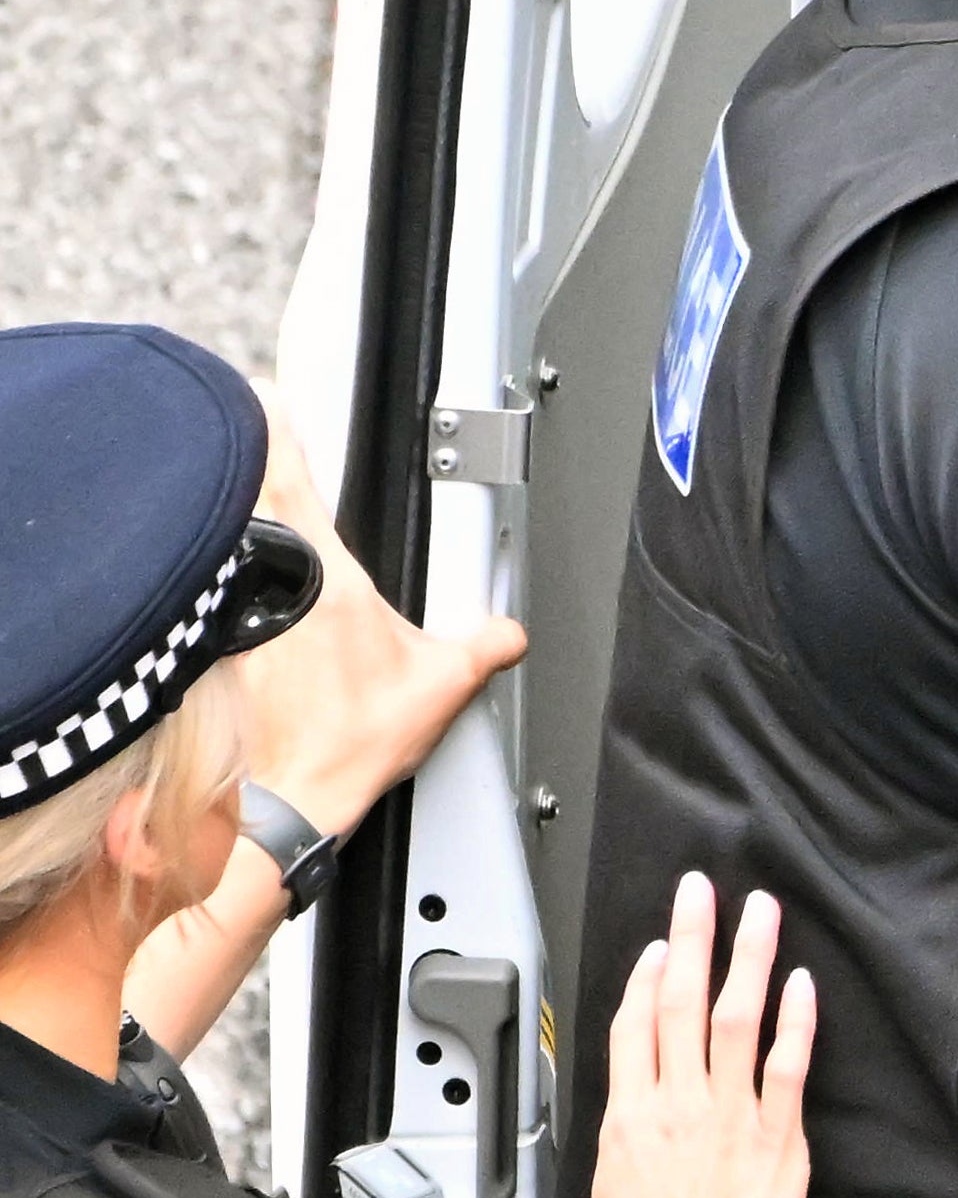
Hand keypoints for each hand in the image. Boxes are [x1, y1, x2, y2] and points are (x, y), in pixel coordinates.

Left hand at [225, 407, 526, 835]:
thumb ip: (483, 646)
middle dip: (249, 470)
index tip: (267, 397)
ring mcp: (232, 616)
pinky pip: (211, 596)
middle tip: (250, 438)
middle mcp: (270, 590)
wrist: (285, 801)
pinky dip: (215, 585)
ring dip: (228, 526)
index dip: (278, 430)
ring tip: (234, 505)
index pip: (292, 481)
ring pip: (223, 548)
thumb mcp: (440, 686)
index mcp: (327, 581)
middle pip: (246, 504)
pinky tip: (228, 597)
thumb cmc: (349, 746)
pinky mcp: (211, 648)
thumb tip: (507, 632)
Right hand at [585, 876, 817, 1197]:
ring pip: (737, 1016)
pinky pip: (787, 1063)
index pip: (634, 1026)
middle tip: (699, 892)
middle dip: (691, 939)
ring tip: (758, 911)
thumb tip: (633, 1109)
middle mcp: (679, 1103)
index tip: (659, 944)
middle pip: (682, 1001)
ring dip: (748, 956)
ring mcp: (730, 1113)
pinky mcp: (777, 1134)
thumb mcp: (610, 1185)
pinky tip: (801, 982)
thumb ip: (628, 1135)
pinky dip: (795, 1020)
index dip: (647, 978)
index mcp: (631, 1115)